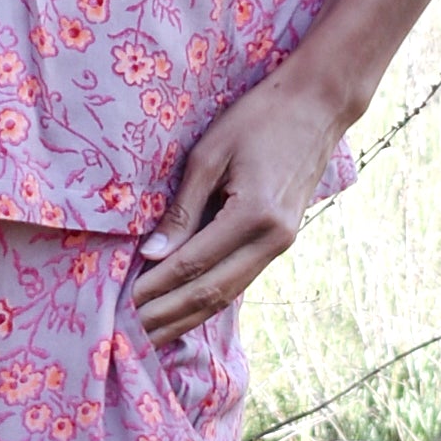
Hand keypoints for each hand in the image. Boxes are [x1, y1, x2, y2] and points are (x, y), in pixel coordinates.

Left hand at [131, 62, 345, 342]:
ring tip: (153, 336)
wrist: (319, 105)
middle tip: (130, 334)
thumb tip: (152, 255)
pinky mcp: (282, 241)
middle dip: (169, 315)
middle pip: (213, 292)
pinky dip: (210, 300)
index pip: (193, 264)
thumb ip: (182, 208)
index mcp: (254, 214)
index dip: (156, 287)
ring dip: (189, 316)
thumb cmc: (259, 117)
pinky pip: (241, 279)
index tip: (122, 303)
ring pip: (229, 294)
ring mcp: (282, 243)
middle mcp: (273, 239)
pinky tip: (186, 312)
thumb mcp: (211, 153)